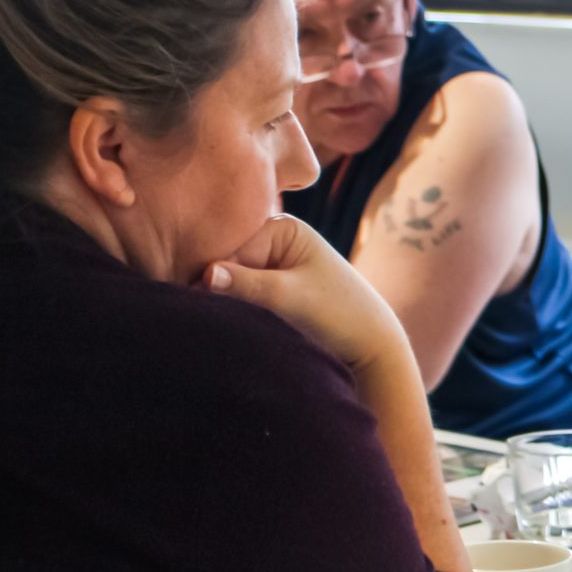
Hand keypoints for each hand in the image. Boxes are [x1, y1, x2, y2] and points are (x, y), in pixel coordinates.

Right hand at [204, 214, 411, 378]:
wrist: (370, 344)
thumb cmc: (338, 315)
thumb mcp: (289, 297)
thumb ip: (245, 284)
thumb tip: (204, 274)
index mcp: (283, 226)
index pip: (229, 246)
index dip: (211, 274)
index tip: (200, 300)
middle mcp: (274, 238)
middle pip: (225, 261)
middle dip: (216, 287)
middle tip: (210, 314)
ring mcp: (272, 262)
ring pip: (228, 281)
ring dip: (224, 300)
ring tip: (226, 321)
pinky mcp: (271, 286)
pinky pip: (239, 294)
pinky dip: (234, 308)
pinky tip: (231, 322)